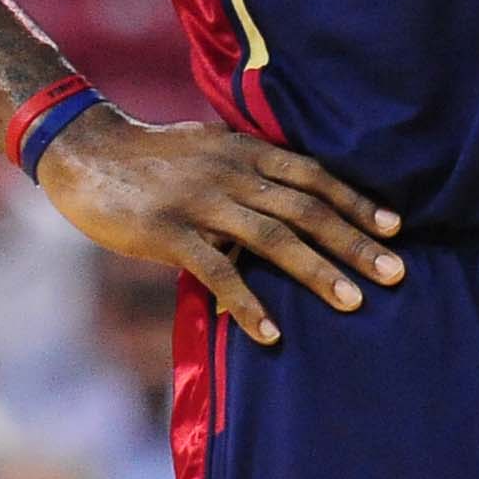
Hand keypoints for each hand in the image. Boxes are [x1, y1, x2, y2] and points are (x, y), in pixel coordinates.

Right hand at [35, 110, 402, 347]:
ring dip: (317, 272)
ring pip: (272, 238)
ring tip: (353, 302)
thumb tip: (291, 194)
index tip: (395, 228)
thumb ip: (248, 166)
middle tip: (395, 273)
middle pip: (305, 209)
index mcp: (243, 150)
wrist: (83, 150)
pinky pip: (217, 271)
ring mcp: (200, 202)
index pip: (313, 176)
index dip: (355, 202)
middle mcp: (230, 172)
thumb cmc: (149, 155)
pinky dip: (248, 302)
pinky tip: (271, 332)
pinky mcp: (167, 233)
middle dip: (353, 242)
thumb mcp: (208, 146)